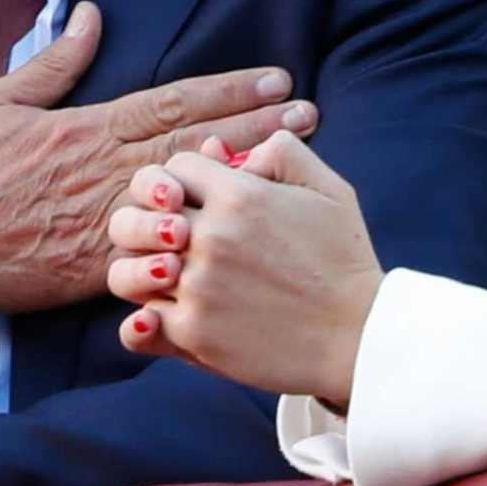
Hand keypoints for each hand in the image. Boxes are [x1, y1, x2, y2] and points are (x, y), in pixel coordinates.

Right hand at [0, 0, 316, 340]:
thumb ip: (54, 62)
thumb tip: (94, 16)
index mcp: (81, 129)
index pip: (171, 102)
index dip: (228, 90)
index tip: (275, 79)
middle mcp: (100, 174)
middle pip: (195, 144)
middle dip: (256, 129)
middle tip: (308, 115)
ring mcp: (100, 225)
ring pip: (188, 197)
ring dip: (243, 179)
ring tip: (294, 165)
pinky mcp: (91, 271)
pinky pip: (158, 257)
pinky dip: (202, 243)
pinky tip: (241, 234)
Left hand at [107, 129, 382, 405]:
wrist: (359, 336)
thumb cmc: (343, 261)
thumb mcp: (328, 190)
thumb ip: (280, 153)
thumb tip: (220, 149)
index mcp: (239, 195)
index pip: (173, 168)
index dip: (181, 182)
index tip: (197, 204)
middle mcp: (211, 238)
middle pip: (134, 215)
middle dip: (145, 223)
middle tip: (170, 241)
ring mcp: (198, 287)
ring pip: (127, 271)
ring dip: (142, 273)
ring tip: (170, 281)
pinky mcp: (194, 334)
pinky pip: (138, 325)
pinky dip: (144, 322)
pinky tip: (163, 318)